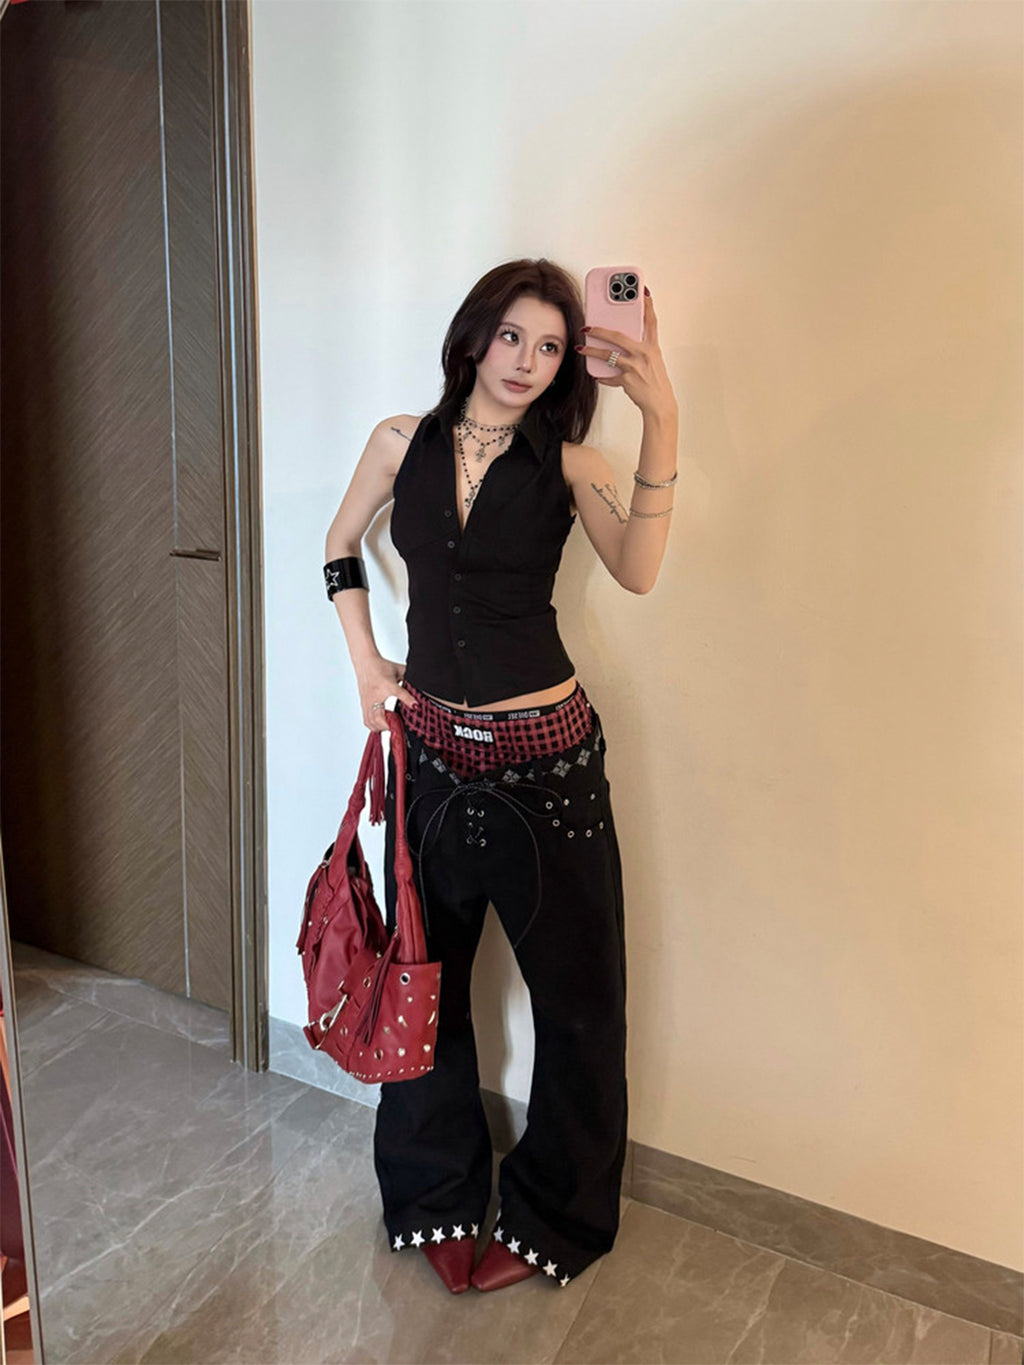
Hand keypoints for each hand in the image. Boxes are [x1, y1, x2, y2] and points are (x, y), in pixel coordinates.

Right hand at [356, 657, 417, 730]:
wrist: (365, 663)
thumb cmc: (381, 667)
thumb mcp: (399, 671)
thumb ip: (409, 681)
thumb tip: (420, 691)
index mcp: (386, 684)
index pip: (398, 692)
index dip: (409, 700)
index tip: (416, 707)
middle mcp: (375, 695)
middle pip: (378, 718)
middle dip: (389, 725)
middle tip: (398, 725)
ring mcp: (367, 701)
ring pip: (370, 722)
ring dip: (381, 728)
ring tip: (390, 726)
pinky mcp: (363, 705)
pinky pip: (366, 720)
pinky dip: (374, 726)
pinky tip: (382, 725)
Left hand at [576, 288, 677, 420]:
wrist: (660, 404)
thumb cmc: (656, 383)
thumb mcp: (653, 362)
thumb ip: (640, 349)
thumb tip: (624, 343)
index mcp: (652, 347)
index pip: (650, 321)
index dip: (647, 305)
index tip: (642, 292)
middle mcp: (644, 354)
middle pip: (618, 336)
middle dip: (599, 330)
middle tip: (587, 327)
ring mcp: (635, 366)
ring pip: (608, 355)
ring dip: (591, 352)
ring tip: (581, 349)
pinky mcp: (627, 380)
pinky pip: (609, 376)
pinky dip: (601, 376)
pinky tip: (596, 375)